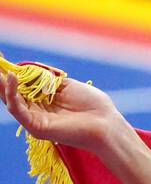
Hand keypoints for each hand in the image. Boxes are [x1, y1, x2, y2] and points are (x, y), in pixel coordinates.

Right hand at [1, 70, 126, 152]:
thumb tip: (27, 70)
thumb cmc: (94, 106)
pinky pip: (18, 109)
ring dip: (1, 82)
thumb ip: (46, 79)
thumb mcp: (67, 86)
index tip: (1, 55)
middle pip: (10, 92)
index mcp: (43, 102)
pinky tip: (12, 78)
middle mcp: (36, 111)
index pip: (20, 85)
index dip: (10, 71)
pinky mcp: (36, 127)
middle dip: (1, 75)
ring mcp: (35, 120)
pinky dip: (12, 93)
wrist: (107, 124)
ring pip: (10, 99)